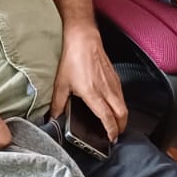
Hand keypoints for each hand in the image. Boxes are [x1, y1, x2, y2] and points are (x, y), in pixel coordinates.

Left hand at [49, 26, 128, 141]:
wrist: (83, 38)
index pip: (107, 117)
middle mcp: (106, 89)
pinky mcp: (115, 76)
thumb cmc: (73, 58)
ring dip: (122, 116)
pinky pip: (122, 95)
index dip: (111, 130)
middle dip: (121, 127)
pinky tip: (114, 106)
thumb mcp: (61, 83)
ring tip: (115, 123)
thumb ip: (57, 103)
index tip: (110, 138)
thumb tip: (53, 117)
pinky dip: (121, 105)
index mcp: (92, 93)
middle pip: (122, 113)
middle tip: (115, 135)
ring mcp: (112, 82)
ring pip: (124, 104)